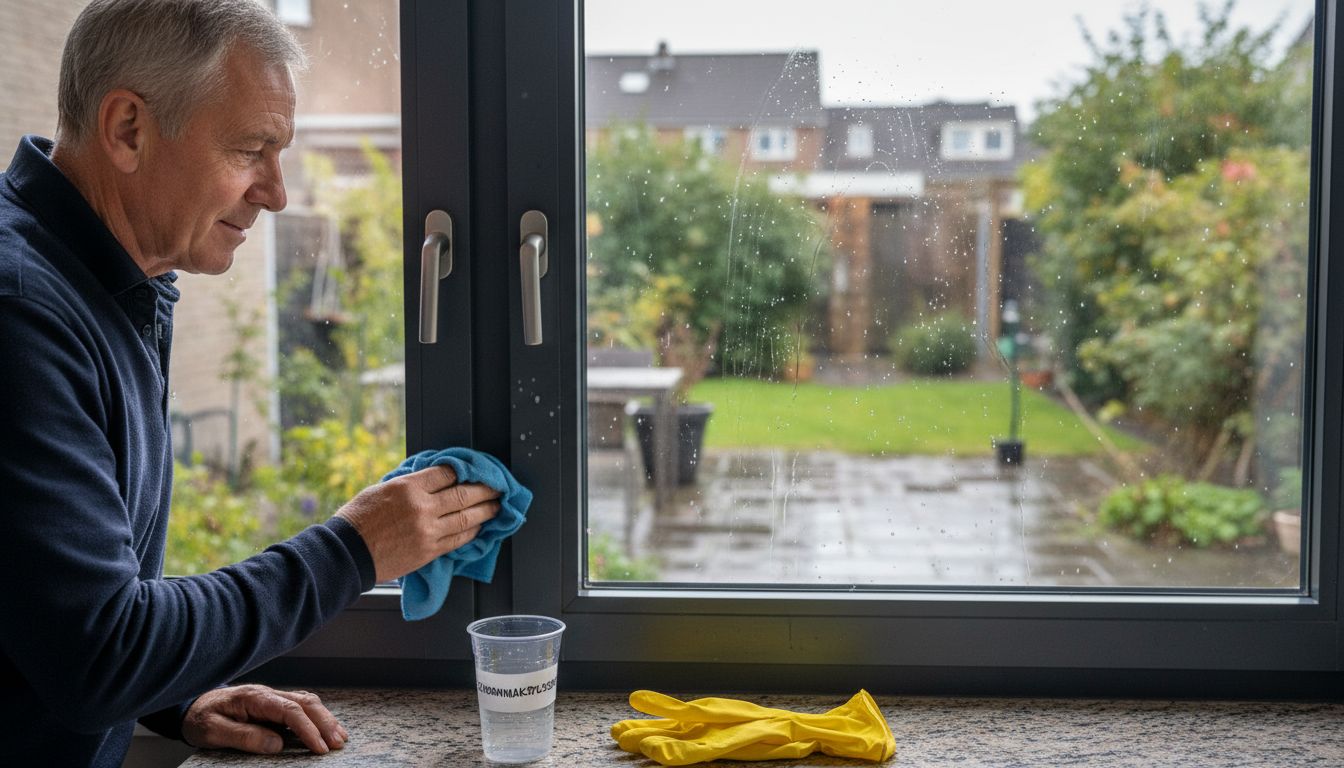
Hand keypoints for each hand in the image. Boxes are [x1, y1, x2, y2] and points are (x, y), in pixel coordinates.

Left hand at [182, 684, 347, 754]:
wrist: (191, 706)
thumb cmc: (201, 718)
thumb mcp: (213, 731)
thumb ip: (244, 736)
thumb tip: (277, 744)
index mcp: (254, 697)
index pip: (289, 710)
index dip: (307, 728)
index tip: (319, 746)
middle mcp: (267, 694)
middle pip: (305, 702)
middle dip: (325, 722)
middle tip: (337, 743)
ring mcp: (272, 698)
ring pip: (307, 703)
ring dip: (326, 719)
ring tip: (340, 738)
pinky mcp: (273, 706)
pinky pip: (301, 708)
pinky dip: (317, 718)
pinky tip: (326, 729)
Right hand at [337, 465, 501, 581]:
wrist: (347, 554)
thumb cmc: (358, 519)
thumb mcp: (382, 489)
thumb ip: (410, 484)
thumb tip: (433, 479)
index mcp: (408, 487)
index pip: (447, 473)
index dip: (464, 471)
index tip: (473, 471)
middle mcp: (422, 507)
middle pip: (463, 494)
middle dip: (485, 490)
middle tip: (498, 487)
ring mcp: (428, 531)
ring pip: (466, 518)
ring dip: (485, 511)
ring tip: (496, 506)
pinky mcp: (429, 551)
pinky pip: (458, 539)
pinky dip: (472, 531)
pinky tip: (480, 527)